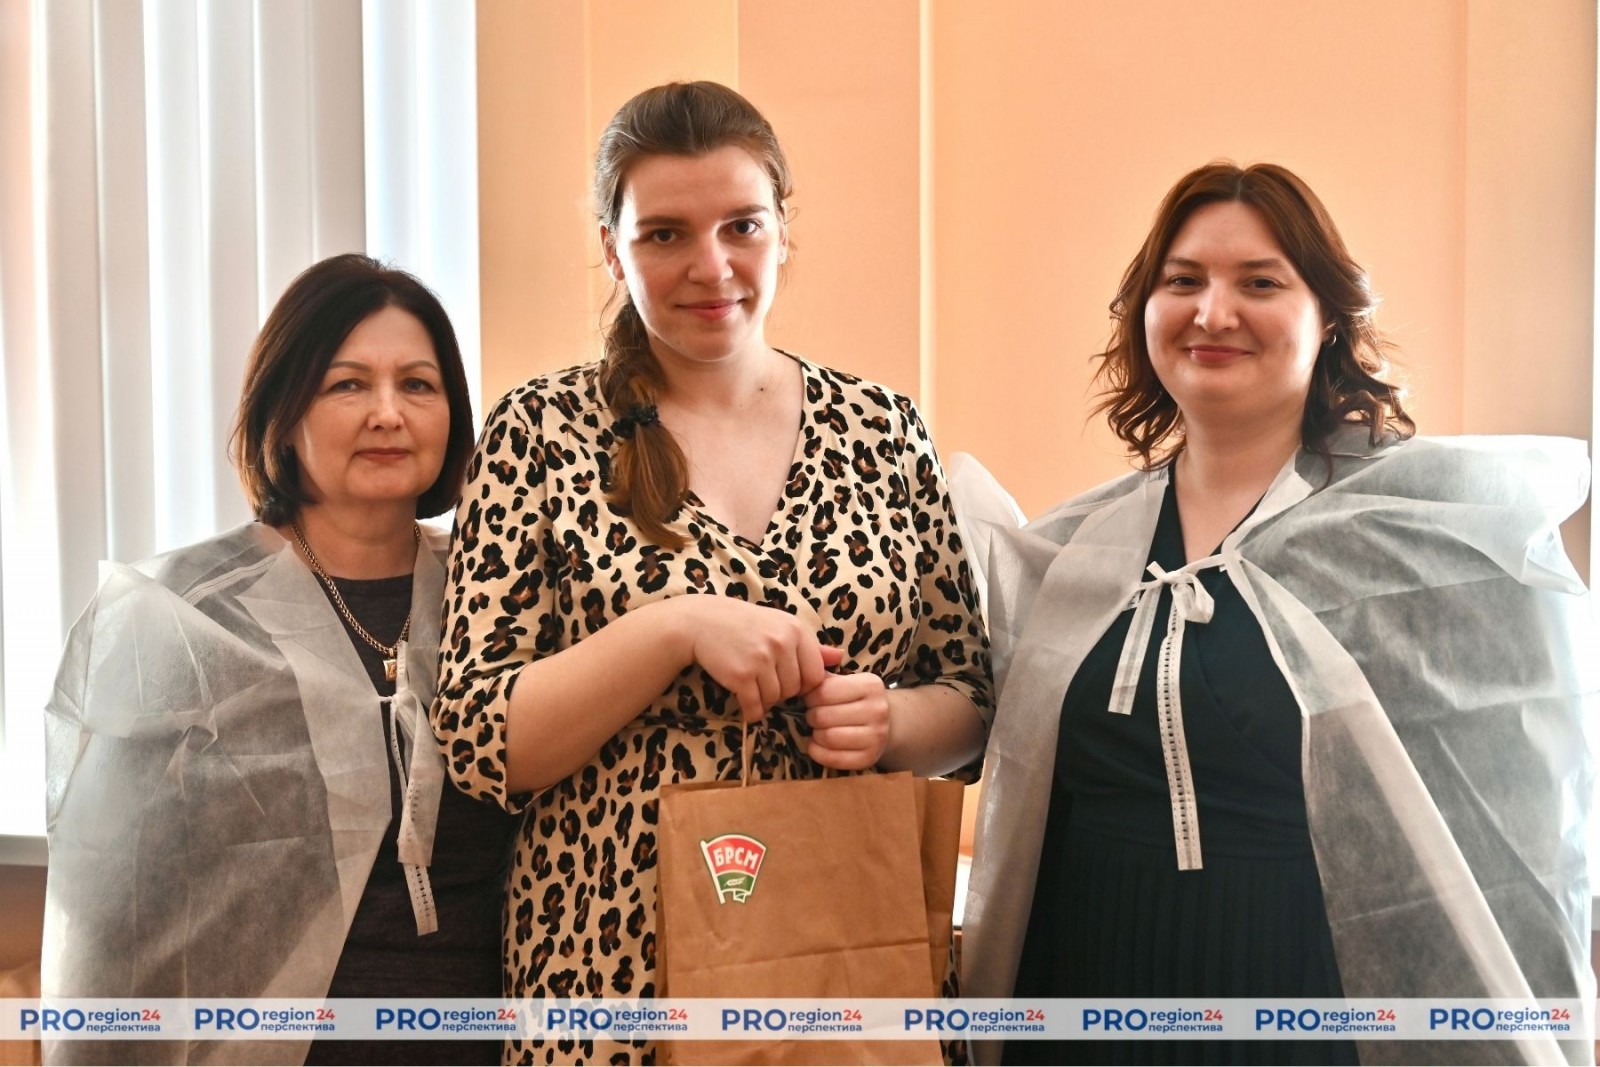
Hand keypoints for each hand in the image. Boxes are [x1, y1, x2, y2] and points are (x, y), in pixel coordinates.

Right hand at [680, 597, 844, 721]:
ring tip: (754, 688)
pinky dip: (751, 710)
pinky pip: (755, 706)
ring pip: (776, 699)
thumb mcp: (781, 626)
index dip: (804, 684)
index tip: (788, 681)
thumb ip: (811, 646)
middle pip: (796, 689)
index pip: (816, 674)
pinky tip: (745, 702)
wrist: (702, 621)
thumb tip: (840, 658)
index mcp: (796, 630)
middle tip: (766, 683)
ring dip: (765, 701)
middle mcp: (782, 643)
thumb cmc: (745, 624)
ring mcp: (761, 659)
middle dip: (783, 693)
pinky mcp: (741, 675)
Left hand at [803, 671, 890, 770]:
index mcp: (870, 685)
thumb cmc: (856, 699)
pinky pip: (832, 759)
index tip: (811, 698)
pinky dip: (817, 752)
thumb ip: (823, 670)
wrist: (886, 723)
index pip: (823, 691)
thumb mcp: (845, 679)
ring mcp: (877, 737)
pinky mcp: (870, 758)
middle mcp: (878, 710)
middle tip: (814, 715)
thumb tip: (805, 661)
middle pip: (822, 716)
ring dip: (815, 734)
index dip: (810, 696)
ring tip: (818, 729)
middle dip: (811, 716)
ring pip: (827, 737)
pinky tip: (818, 744)